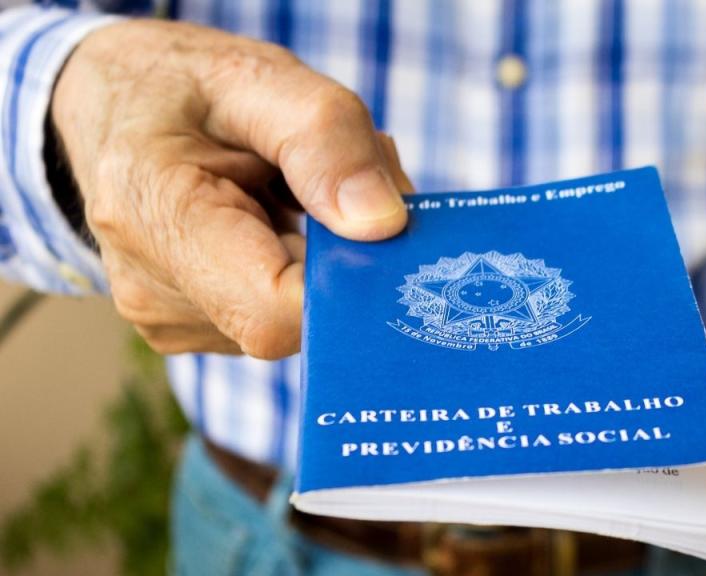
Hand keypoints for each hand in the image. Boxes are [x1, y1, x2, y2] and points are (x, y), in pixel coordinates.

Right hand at [52, 19, 412, 358]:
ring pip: (296, 317)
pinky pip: (277, 313)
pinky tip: (278, 217)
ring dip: (324, 255)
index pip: (270, 310)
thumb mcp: (257, 78)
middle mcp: (153, 288)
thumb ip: (325, 141)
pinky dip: (301, 266)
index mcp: (153, 213)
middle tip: (336, 175)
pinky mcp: (193, 327)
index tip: (379, 228)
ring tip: (293, 187)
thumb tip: (383, 225)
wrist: (113, 105)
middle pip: (294, 315)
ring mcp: (171, 318)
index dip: (342, 282)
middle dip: (343, 250)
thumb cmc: (181, 88)